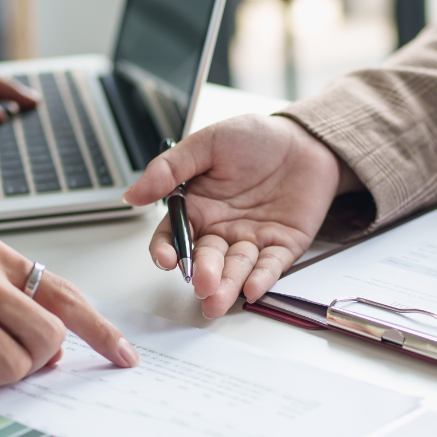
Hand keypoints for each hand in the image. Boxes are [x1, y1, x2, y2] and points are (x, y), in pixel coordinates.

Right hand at [122, 114, 359, 317]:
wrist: (304, 138)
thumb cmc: (255, 138)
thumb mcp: (207, 143)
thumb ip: (169, 169)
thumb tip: (132, 194)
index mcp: (198, 207)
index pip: (174, 237)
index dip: (167, 250)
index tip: (167, 259)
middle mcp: (222, 229)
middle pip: (206, 259)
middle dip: (203, 274)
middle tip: (202, 284)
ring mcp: (252, 239)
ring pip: (236, 268)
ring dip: (227, 285)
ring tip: (218, 299)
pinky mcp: (283, 245)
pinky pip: (271, 265)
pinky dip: (262, 278)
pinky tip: (252, 289)